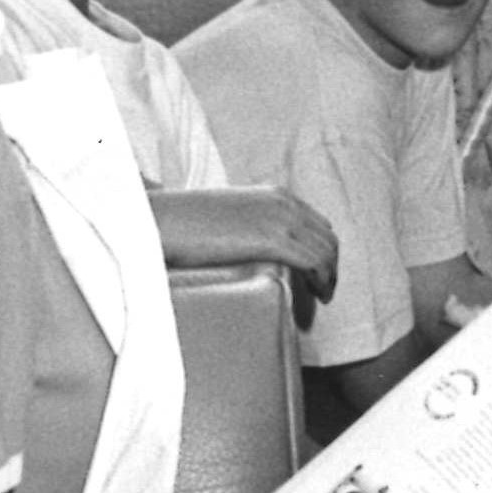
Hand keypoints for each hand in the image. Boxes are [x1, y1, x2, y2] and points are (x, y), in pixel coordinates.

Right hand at [152, 186, 339, 301]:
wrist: (161, 220)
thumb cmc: (184, 223)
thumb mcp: (227, 215)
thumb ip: (249, 223)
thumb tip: (253, 245)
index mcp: (275, 194)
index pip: (317, 223)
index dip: (322, 250)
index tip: (317, 272)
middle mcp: (283, 202)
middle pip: (326, 237)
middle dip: (330, 265)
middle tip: (323, 290)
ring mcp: (279, 219)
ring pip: (326, 251)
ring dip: (329, 276)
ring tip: (322, 297)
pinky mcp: (271, 239)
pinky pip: (314, 261)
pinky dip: (322, 280)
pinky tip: (317, 295)